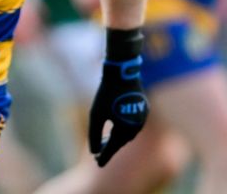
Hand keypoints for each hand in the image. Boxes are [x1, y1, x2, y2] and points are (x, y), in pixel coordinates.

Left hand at [89, 28, 148, 166]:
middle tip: (99, 157)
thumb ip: (94, 133)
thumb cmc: (107, 92)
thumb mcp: (96, 113)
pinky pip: (131, 124)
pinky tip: (114, 130)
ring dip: (116, 139)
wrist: (121, 71)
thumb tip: (93, 152)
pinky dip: (122, 129)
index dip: (105, 156)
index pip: (114, 147)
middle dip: (110, 148)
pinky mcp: (141, 109)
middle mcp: (138, 125)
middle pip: (122, 141)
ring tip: (105, 144)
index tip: (97, 164)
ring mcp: (141, 117)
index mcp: (127, 128)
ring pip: (128, 134)